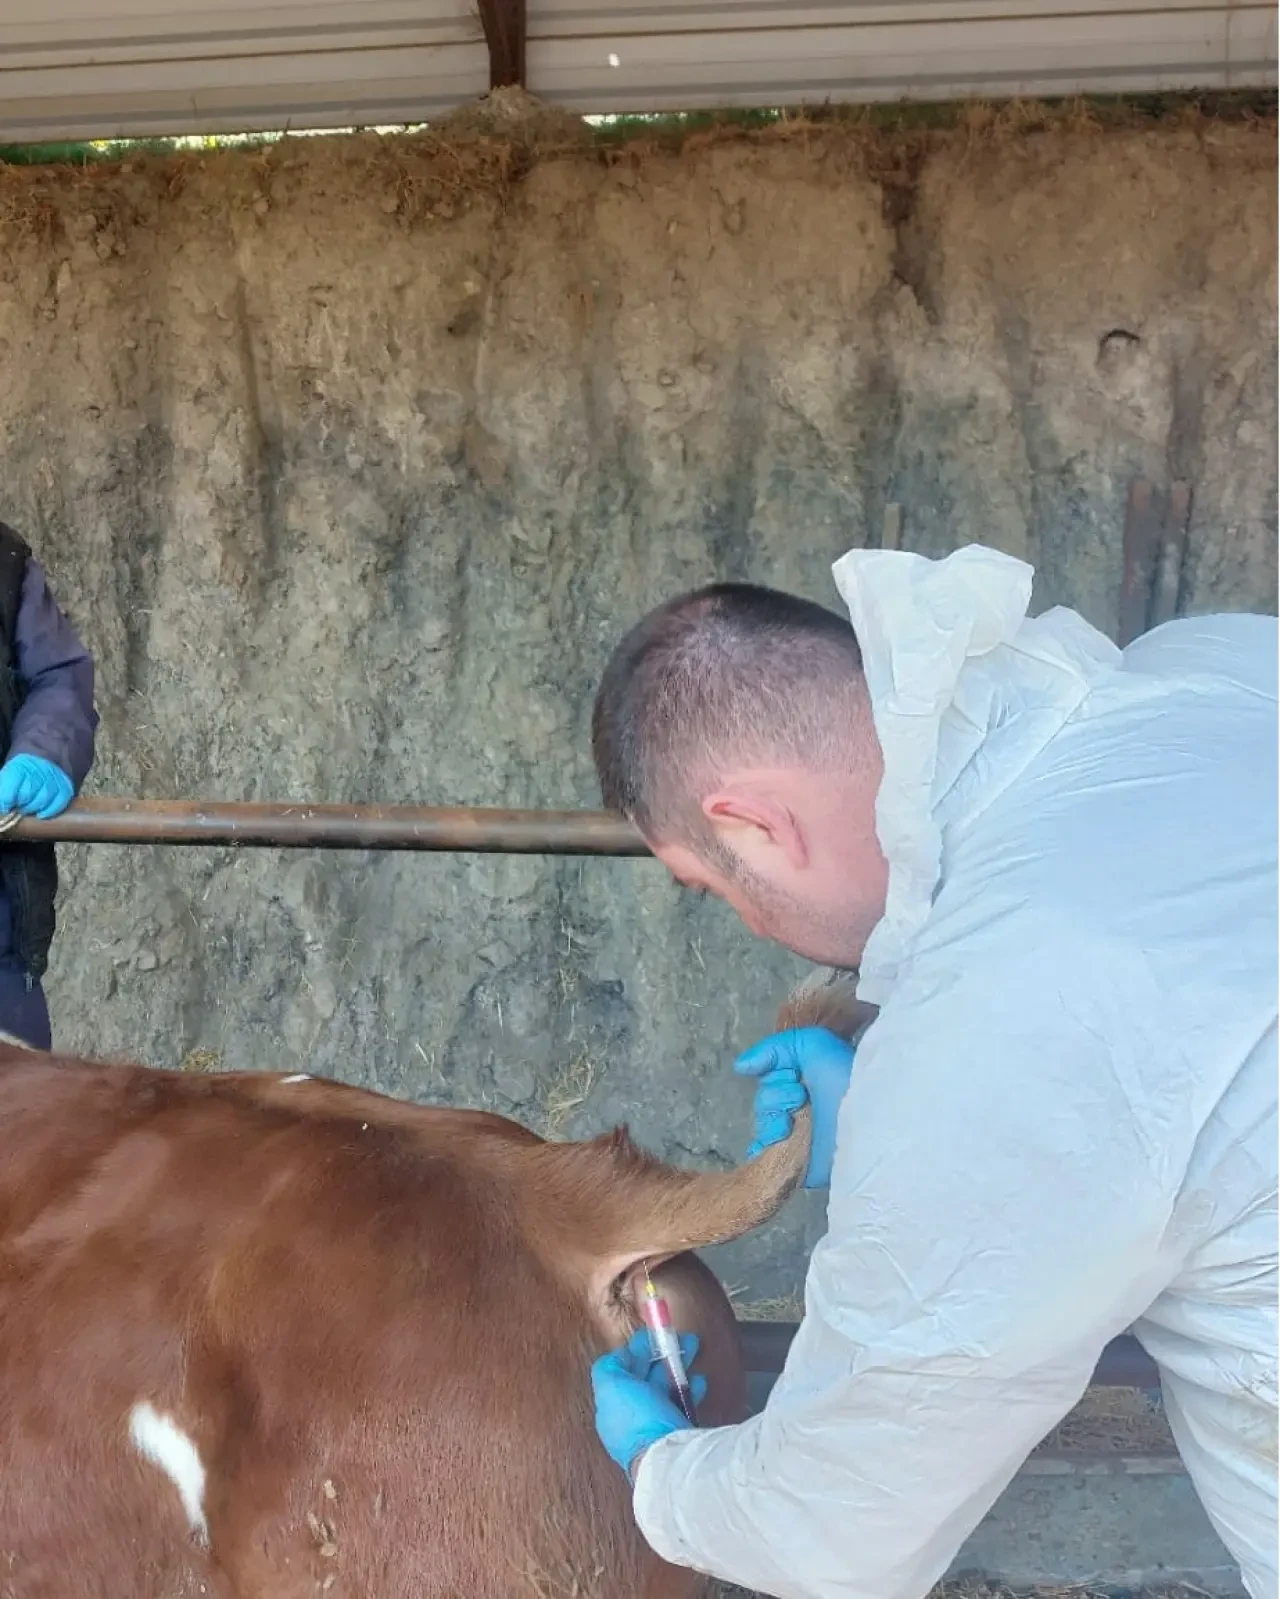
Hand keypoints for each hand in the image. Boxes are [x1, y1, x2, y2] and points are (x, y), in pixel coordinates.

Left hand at [0, 754, 73, 820]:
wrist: (40, 767)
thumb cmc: (20, 777)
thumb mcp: (6, 779)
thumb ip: (4, 791)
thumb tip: (4, 807)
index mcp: (20, 766)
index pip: (13, 782)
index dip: (6, 798)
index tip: (5, 807)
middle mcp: (39, 769)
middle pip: (28, 792)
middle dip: (21, 804)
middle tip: (17, 809)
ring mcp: (54, 777)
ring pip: (44, 797)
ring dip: (34, 808)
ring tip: (27, 810)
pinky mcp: (66, 786)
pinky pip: (60, 801)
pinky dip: (51, 810)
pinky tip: (42, 814)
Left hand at [591, 1328, 707, 1477]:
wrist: (671, 1459)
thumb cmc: (639, 1419)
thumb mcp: (611, 1386)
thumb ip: (609, 1368)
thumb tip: (621, 1355)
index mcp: (613, 1411)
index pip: (623, 1375)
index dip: (636, 1353)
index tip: (652, 1335)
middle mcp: (633, 1421)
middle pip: (647, 1380)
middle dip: (662, 1355)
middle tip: (680, 1337)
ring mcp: (657, 1429)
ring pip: (668, 1389)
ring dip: (679, 1367)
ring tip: (693, 1349)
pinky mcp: (680, 1436)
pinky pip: (684, 1405)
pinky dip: (690, 1389)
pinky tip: (699, 1381)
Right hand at [736, 1026, 855, 1188]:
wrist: (869, 1116)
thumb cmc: (846, 1076)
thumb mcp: (812, 1043)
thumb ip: (773, 1049)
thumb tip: (741, 1068)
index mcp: (803, 1081)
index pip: (769, 1078)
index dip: (776, 1075)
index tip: (795, 1075)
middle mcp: (799, 1107)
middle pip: (763, 1101)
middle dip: (776, 1096)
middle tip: (801, 1098)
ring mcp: (798, 1135)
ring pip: (763, 1125)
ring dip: (772, 1119)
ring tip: (794, 1121)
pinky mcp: (796, 1161)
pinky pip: (764, 1154)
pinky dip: (763, 1146)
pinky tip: (777, 1139)